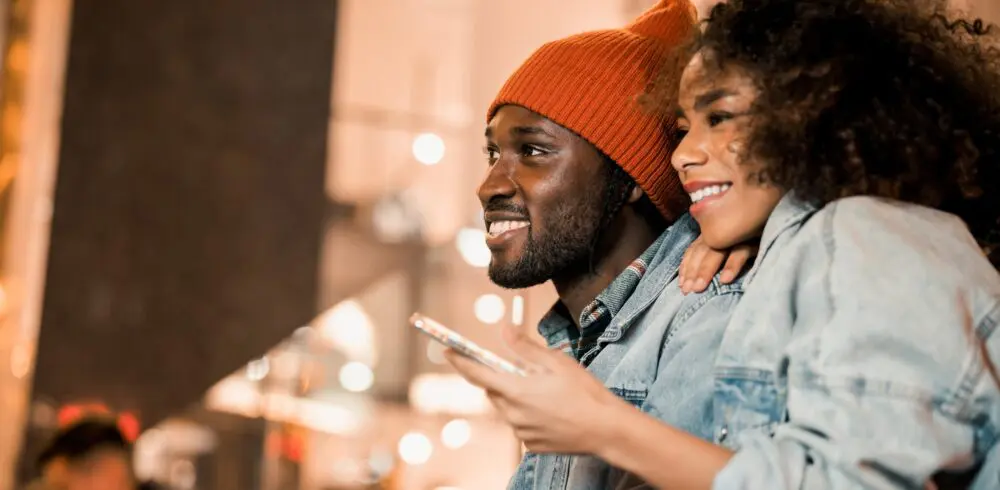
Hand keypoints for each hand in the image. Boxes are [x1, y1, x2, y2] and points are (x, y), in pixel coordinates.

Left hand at [445, 326, 628, 453]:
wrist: (606, 430)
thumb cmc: (584, 393)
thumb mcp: (556, 362)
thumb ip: (525, 348)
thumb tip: (504, 330)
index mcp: (516, 390)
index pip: (477, 374)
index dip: (459, 361)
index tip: (447, 350)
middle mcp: (513, 414)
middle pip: (493, 391)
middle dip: (499, 378)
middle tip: (519, 369)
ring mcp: (521, 432)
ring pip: (506, 408)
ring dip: (514, 396)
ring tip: (543, 390)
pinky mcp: (531, 444)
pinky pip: (520, 424)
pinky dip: (527, 413)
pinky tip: (550, 409)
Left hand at [678, 237, 757, 293]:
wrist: (778, 215)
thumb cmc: (755, 237)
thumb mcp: (733, 247)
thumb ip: (718, 255)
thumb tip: (699, 276)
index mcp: (716, 232)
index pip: (694, 249)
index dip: (686, 266)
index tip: (681, 285)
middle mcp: (724, 231)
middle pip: (702, 251)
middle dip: (693, 272)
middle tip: (687, 291)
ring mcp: (738, 234)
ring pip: (717, 251)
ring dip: (706, 270)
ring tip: (699, 288)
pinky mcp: (755, 238)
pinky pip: (741, 252)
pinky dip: (732, 266)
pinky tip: (725, 280)